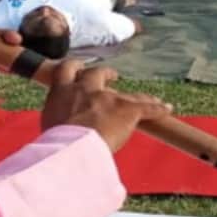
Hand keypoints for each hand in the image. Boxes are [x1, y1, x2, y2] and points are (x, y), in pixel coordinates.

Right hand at [38, 59, 170, 153]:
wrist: (72, 148)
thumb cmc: (54, 143)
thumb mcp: (48, 127)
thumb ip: (56, 121)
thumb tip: (56, 135)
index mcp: (61, 92)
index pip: (65, 70)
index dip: (73, 67)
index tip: (77, 68)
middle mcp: (85, 90)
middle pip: (97, 73)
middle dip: (105, 73)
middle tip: (112, 74)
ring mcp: (108, 98)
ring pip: (127, 94)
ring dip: (137, 96)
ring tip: (145, 96)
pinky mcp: (127, 109)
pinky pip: (146, 108)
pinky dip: (158, 109)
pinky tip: (167, 109)